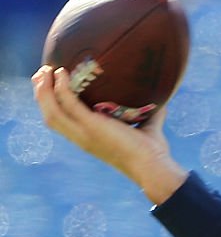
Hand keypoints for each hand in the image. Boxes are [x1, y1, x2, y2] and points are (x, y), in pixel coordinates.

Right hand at [31, 66, 187, 203]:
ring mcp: (84, 133)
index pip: (62, 122)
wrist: (154, 167)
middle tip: (42, 73)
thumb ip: (151, 114)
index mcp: (89, 139)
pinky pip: (66, 102)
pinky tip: (60, 72)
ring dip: (43, 88)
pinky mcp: (91, 126)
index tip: (51, 85)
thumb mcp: (148, 128)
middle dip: (41, 93)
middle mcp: (82, 137)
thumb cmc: (153, 153)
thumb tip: (163, 101)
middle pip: (49, 115)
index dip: (53, 104)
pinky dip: (60, 87)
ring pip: (50, 109)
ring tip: (46, 69)